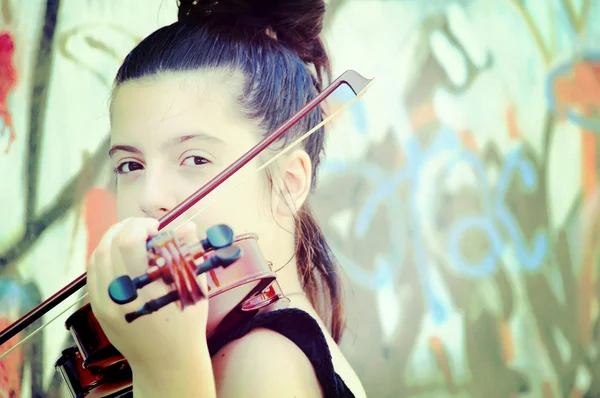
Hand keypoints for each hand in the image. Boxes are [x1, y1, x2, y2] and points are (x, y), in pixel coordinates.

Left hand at [86, 217, 209, 369]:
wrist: (167, 361)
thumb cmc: (186, 324)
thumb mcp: (192, 287)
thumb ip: (188, 253)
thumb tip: (187, 226)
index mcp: (144, 287)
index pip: (127, 241)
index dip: (139, 225)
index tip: (155, 227)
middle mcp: (119, 294)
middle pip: (108, 245)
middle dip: (125, 228)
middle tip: (142, 228)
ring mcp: (104, 302)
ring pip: (96, 257)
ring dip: (112, 240)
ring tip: (131, 239)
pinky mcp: (98, 308)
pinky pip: (93, 274)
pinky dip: (104, 257)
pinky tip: (120, 257)